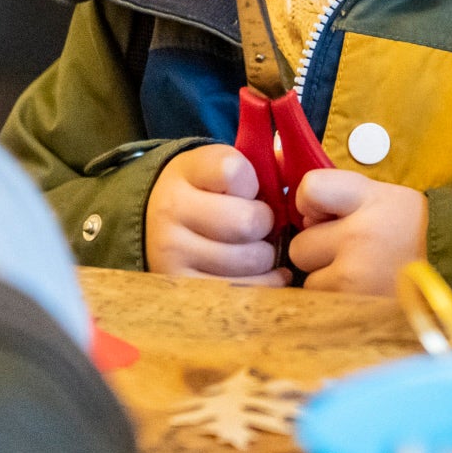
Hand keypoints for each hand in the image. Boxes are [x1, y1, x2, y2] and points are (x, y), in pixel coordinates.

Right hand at [147, 143, 285, 284]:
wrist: (156, 222)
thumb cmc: (208, 193)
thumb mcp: (224, 166)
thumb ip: (263, 162)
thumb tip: (296, 163)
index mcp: (187, 171)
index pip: (234, 171)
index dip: (253, 182)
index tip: (247, 189)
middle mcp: (171, 210)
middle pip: (248, 222)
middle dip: (266, 224)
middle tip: (258, 225)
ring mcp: (171, 252)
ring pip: (250, 260)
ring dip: (265, 257)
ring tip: (254, 248)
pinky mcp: (181, 286)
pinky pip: (241, 290)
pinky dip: (262, 283)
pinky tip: (261, 273)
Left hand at [287, 170, 428, 294]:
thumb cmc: (419, 229)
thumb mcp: (386, 197)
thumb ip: (343, 200)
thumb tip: (303, 219)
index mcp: (368, 199)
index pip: (310, 189)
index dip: (308, 202)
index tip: (321, 213)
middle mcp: (358, 236)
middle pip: (300, 245)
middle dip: (318, 251)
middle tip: (348, 252)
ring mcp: (355, 276)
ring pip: (309, 281)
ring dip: (327, 280)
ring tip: (361, 275)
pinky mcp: (356, 306)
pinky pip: (325, 304)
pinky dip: (338, 301)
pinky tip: (363, 292)